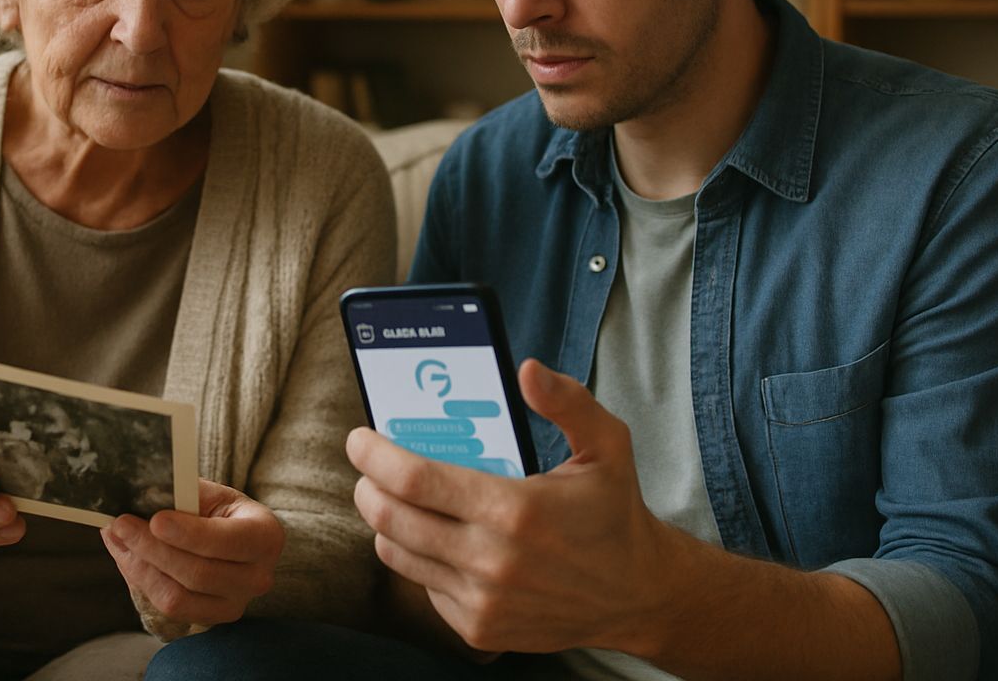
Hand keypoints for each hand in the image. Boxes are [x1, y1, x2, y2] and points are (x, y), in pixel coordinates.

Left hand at [102, 479, 284, 626]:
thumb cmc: (220, 511)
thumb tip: (139, 495)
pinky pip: (170, 608)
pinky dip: (143, 582)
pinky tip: (128, 557)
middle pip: (197, 573)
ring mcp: (236, 605)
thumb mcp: (212, 494)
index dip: (188, 533)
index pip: (226, 540)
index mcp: (265, 536)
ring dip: (140, 567)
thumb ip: (182, 494)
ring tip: (118, 538)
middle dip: (152, 548)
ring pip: (177, 596)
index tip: (154, 519)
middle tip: (120, 524)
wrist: (236, 539)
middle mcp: (258, 577)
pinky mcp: (211, 619)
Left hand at [345, 358, 677, 655]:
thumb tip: (526, 369)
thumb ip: (567, 401)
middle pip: (391, 518)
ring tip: (396, 497)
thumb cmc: (615, 513)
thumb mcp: (607, 444)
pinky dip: (416, 556)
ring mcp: (482, 601)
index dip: (374, 455)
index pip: (415, 479)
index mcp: (515, 510)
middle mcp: (492, 561)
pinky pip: (422, 585)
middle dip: (366, 486)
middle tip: (368, 466)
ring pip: (397, 553)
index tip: (359, 438)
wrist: (638, 595)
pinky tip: (436, 535)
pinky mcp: (478, 628)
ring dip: (385, 520)